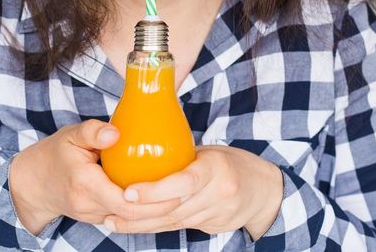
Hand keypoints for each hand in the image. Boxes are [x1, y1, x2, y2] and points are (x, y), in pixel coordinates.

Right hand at [9, 120, 180, 234]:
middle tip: (185, 195)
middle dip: (160, 210)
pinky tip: (162, 200)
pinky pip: (123, 219)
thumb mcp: (70, 135)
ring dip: (154, 214)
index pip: (124, 202)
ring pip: (129, 221)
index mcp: (84, 184)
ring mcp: (92, 215)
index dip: (151, 200)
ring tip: (180, 198)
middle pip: (132, 217)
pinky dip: (142, 212)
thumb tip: (114, 132)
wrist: (33, 182)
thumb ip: (92, 132)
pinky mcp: (97, 218)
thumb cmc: (55, 154)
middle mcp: (88, 205)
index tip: (174, 189)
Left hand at [103, 145, 283, 239]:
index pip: (183, 182)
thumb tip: (141, 148)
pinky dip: (156, 226)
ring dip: (141, 225)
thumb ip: (182, 158)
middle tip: (111, 213)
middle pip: (173, 208)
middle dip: (138, 214)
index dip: (155, 190)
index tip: (129, 191)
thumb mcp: (210, 153)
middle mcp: (218, 193)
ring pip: (173, 222)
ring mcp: (218, 213)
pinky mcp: (214, 227)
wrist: (265, 191)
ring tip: (114, 223)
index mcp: (215, 168)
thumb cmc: (231, 163)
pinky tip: (136, 225)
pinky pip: (180, 227)